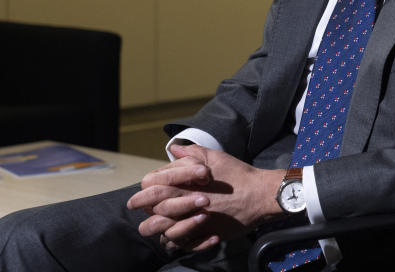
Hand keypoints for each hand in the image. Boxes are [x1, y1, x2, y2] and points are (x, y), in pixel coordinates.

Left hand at [127, 144, 283, 250]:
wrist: (259, 195)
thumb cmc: (238, 175)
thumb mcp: (216, 158)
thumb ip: (193, 153)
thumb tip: (175, 150)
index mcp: (188, 183)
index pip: (154, 185)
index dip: (144, 189)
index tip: (138, 193)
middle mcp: (188, 203)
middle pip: (154, 208)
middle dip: (142, 207)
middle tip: (135, 207)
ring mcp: (195, 221)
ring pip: (164, 229)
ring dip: (156, 227)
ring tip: (152, 225)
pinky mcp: (205, 233)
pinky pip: (182, 243)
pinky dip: (176, 241)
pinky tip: (173, 236)